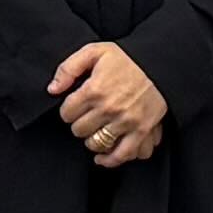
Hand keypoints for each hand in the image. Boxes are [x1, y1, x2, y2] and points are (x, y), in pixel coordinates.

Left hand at [47, 40, 166, 168]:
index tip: (75, 106)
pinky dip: (110, 160)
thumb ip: (69, 68)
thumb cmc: (127, 58)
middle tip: (86, 116)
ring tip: (95, 130)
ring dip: (92, 139)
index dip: (68, 110)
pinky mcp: (141, 130)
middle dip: (79, 124)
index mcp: (95, 89)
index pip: (67, 113)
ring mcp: (125, 121)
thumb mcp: (94, 52)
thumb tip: (53, 89)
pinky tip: (102, 157)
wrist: (160, 64)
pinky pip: (122, 154)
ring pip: (96, 143)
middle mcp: (109, 108)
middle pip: (79, 130)